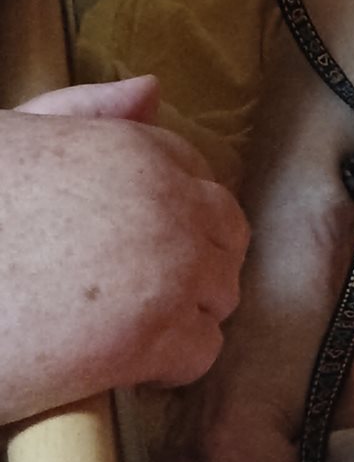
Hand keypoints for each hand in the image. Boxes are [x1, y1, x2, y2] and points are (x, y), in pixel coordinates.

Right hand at [0, 82, 249, 421]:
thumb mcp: (16, 137)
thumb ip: (86, 112)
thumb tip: (150, 92)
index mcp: (137, 151)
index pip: (200, 179)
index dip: (175, 217)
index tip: (142, 245)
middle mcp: (170, 204)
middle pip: (225, 239)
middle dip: (191, 265)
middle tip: (138, 295)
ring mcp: (168, 272)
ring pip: (218, 297)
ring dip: (183, 314)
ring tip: (126, 330)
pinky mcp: (149, 340)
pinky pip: (199, 353)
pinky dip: (170, 367)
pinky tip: (125, 369)